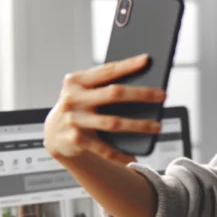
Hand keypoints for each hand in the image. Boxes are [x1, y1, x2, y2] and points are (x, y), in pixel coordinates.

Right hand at [44, 54, 166, 164]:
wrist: (53, 133)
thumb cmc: (79, 106)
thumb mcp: (85, 91)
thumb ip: (105, 86)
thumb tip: (144, 87)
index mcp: (76, 81)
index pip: (107, 70)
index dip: (128, 65)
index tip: (147, 60)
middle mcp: (73, 99)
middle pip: (114, 94)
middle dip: (141, 94)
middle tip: (163, 95)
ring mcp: (73, 120)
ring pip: (113, 123)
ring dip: (138, 125)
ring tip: (157, 126)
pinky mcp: (75, 140)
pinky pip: (103, 149)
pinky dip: (120, 155)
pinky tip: (134, 157)